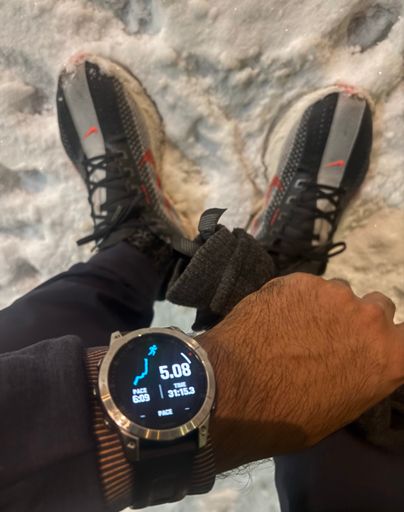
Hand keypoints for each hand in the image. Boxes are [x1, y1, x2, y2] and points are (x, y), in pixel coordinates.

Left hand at [199, 273, 403, 472]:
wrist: (235, 389)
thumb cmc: (289, 415)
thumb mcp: (342, 406)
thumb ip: (362, 372)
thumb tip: (355, 360)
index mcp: (389, 355)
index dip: (390, 340)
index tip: (372, 346)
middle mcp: (370, 318)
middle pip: (377, 307)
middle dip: (357, 320)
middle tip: (327, 337)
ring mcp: (334, 293)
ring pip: (337, 293)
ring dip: (322, 307)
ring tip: (290, 328)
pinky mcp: (299, 280)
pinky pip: (304, 287)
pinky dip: (293, 299)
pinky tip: (271, 317)